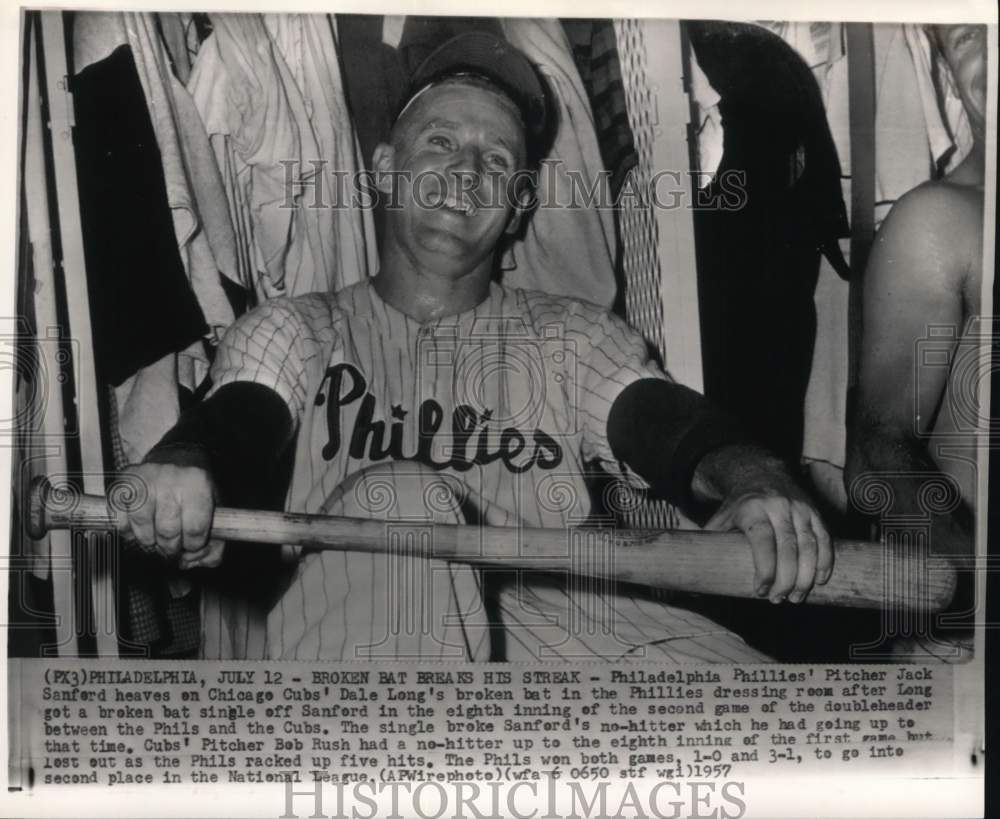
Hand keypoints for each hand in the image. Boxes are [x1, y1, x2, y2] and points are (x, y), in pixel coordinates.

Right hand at [116, 462, 224, 569]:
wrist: (173, 460)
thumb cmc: (194, 491)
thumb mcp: (214, 512)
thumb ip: (213, 545)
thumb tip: (191, 562)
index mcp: (198, 483)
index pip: (195, 528)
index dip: (193, 545)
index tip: (191, 544)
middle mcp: (171, 477)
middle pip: (168, 531)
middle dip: (170, 546)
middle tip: (172, 543)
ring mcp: (144, 480)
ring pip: (143, 530)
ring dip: (149, 540)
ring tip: (156, 533)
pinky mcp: (122, 485)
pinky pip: (121, 523)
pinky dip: (128, 532)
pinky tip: (139, 525)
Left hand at [703, 470, 832, 603]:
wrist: (761, 474)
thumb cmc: (738, 507)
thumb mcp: (719, 520)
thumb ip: (706, 546)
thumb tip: (688, 581)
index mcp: (751, 509)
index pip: (761, 540)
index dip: (764, 567)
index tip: (760, 590)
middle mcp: (777, 507)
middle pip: (788, 547)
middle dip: (786, 578)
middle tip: (779, 600)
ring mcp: (799, 509)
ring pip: (809, 545)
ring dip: (806, 576)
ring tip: (797, 597)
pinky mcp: (814, 512)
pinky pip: (824, 539)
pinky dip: (825, 561)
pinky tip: (820, 581)